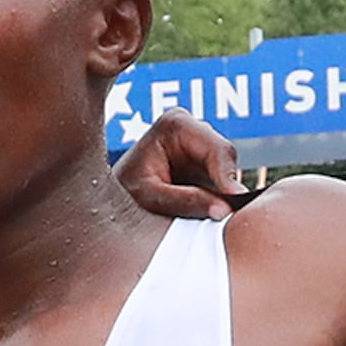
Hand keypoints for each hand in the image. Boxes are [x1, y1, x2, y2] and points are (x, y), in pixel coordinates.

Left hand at [115, 109, 242, 220]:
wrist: (109, 201)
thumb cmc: (124, 193)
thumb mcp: (151, 198)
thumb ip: (186, 201)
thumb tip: (224, 210)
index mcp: (176, 124)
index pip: (217, 149)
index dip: (228, 177)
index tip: (236, 202)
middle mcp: (193, 131)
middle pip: (227, 161)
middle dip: (226, 189)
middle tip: (228, 219)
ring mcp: (201, 149)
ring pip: (228, 176)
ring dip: (223, 198)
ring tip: (213, 221)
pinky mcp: (205, 170)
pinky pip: (223, 188)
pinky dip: (219, 203)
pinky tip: (209, 218)